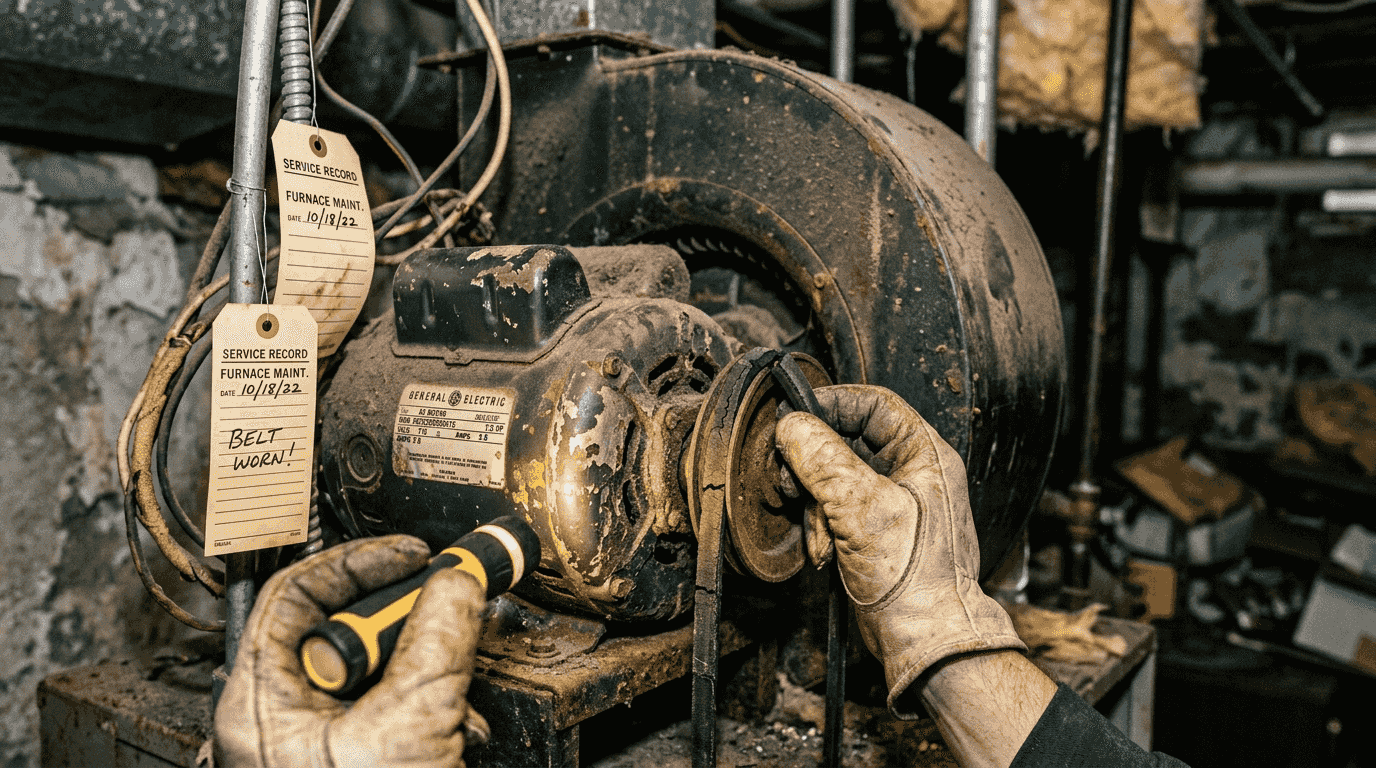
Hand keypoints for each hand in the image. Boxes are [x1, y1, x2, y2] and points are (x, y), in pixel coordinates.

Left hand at [215, 536, 488, 767]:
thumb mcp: (408, 725)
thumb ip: (435, 646)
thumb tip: (456, 584)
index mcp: (261, 705)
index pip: (294, 592)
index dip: (358, 561)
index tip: (413, 555)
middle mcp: (283, 719)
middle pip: (343, 627)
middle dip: (403, 618)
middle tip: (443, 607)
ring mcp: (319, 742)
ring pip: (376, 671)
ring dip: (427, 668)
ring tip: (454, 686)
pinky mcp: (359, 758)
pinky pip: (393, 709)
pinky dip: (429, 706)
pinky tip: (454, 722)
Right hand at [775, 385, 1025, 716]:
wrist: (923, 640)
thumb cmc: (916, 581)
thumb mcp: (863, 509)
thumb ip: (824, 460)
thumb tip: (792, 426)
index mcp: (925, 455)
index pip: (874, 404)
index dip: (832, 403)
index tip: (796, 415)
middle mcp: (911, 474)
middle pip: (845, 441)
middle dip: (812, 465)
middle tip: (790, 480)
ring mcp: (892, 504)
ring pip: (832, 478)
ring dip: (814, 506)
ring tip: (820, 535)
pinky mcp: (873, 532)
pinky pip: (832, 512)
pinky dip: (820, 529)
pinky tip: (823, 553)